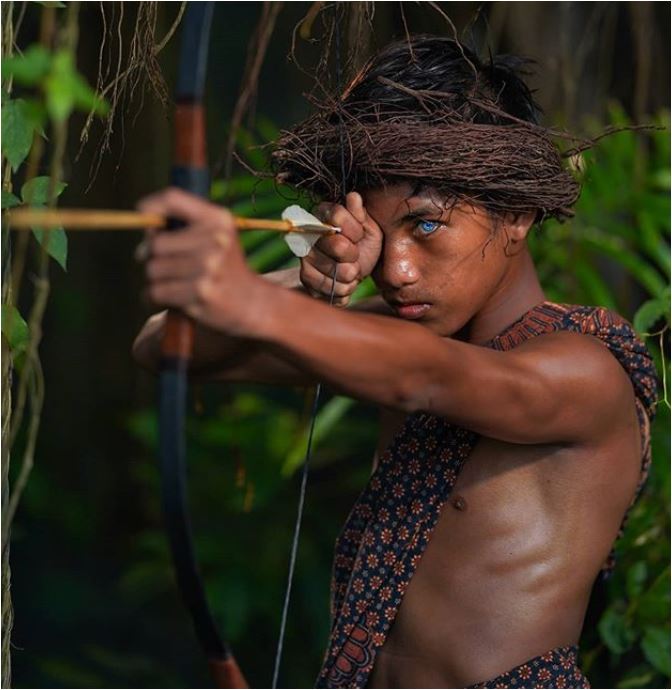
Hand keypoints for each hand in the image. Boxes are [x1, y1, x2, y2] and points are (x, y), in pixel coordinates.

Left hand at [136, 188, 265, 335]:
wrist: (253, 303)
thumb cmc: (226, 267)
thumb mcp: (217, 235)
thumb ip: (184, 224)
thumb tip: (143, 231)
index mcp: (219, 219)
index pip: (173, 199)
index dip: (150, 206)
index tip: (142, 215)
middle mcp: (215, 240)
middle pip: (155, 243)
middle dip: (152, 256)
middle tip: (168, 265)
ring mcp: (208, 267)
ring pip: (152, 269)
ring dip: (156, 280)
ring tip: (176, 283)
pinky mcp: (200, 293)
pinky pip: (156, 291)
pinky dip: (154, 297)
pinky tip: (171, 299)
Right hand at [301, 192, 381, 305]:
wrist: (358, 270)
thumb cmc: (364, 245)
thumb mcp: (369, 228)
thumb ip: (360, 214)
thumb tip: (353, 196)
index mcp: (324, 213)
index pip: (337, 215)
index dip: (354, 230)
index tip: (360, 237)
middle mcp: (308, 232)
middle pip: (337, 245)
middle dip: (354, 256)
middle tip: (356, 257)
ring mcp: (305, 255)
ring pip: (333, 269)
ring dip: (350, 275)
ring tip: (352, 272)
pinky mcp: (305, 276)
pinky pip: (325, 285)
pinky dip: (342, 289)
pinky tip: (345, 283)